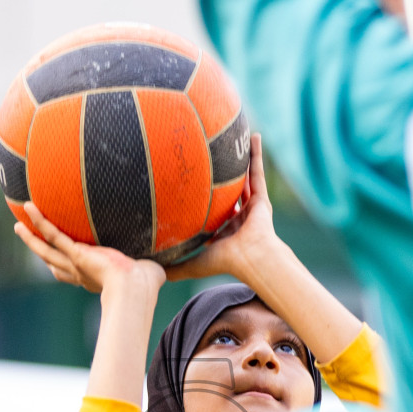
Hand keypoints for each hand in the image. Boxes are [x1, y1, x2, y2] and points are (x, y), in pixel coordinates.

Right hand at [14, 202, 164, 294]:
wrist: (136, 290)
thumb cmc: (148, 286)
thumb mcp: (153, 269)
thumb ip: (159, 263)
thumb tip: (182, 258)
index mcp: (96, 278)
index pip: (74, 273)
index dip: (64, 268)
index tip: (57, 262)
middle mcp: (82, 273)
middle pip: (53, 262)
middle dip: (40, 251)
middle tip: (26, 238)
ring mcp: (76, 264)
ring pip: (46, 250)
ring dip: (31, 238)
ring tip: (17, 225)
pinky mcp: (76, 254)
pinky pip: (54, 234)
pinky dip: (40, 221)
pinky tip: (28, 207)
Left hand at [167, 134, 279, 283]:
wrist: (250, 258)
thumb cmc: (224, 262)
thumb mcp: (193, 264)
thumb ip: (174, 268)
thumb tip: (151, 273)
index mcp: (224, 233)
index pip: (212, 214)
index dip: (204, 203)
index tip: (193, 190)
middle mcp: (239, 219)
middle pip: (228, 192)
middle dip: (223, 178)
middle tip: (212, 160)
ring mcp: (252, 208)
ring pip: (244, 178)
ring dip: (240, 160)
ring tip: (234, 140)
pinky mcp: (262, 199)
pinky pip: (257, 171)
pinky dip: (256, 154)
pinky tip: (252, 136)